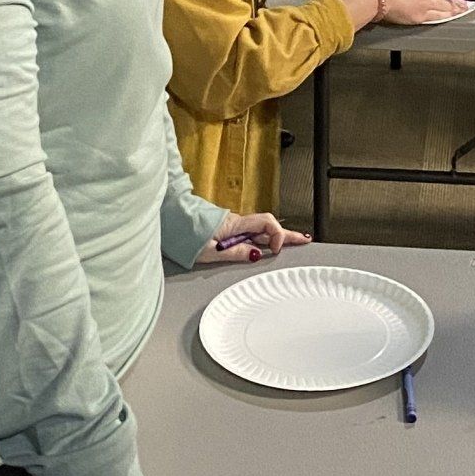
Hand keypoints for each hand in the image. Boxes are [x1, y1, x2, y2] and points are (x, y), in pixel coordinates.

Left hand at [194, 210, 308, 265]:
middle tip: (304, 240)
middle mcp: (236, 223)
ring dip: (275, 236)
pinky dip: (262, 237)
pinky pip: (250, 233)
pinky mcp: (227, 230)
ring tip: (291, 243)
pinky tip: (266, 244)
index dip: (277, 236)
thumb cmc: (185, 235)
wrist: (170, 220)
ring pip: (259, 230)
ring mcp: (232, 226)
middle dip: (287, 234)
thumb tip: (255, 255)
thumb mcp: (210, 251)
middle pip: (267, 226)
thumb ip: (235, 253)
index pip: (267, 224)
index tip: (274, 251)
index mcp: (235, 225)